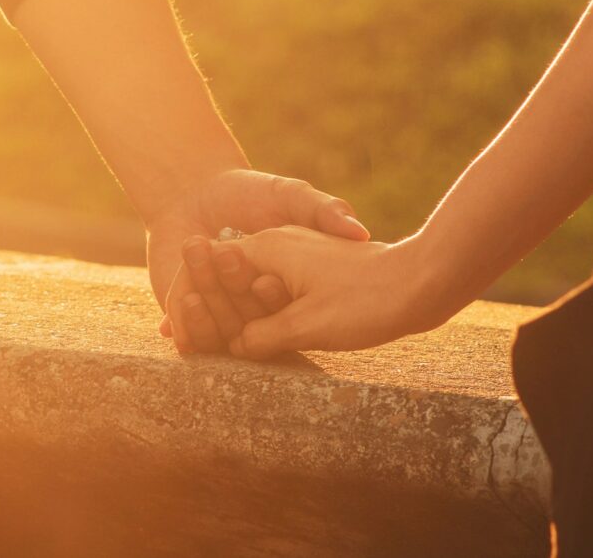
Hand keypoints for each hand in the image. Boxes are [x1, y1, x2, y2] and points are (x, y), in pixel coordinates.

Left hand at [146, 169, 369, 349]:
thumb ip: (325, 210)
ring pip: (219, 330)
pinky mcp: (192, 315)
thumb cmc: (250, 191)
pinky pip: (190, 335)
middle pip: (249, 319)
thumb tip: (360, 231)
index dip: (275, 298)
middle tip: (220, 275)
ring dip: (206, 321)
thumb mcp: (292, 196)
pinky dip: (182, 330)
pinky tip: (172, 322)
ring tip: (194, 297)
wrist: (194, 191)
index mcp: (283, 283)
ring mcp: (224, 311)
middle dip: (234, 305)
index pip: (282, 302)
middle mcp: (256, 304)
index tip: (265, 282)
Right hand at [176, 227, 446, 359]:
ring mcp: (297, 255)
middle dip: (205, 303)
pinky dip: (260, 309)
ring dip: (232, 309)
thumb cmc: (363, 302)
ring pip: (251, 283)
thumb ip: (262, 336)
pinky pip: (275, 290)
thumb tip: (236, 347)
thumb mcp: (305, 324)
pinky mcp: (315, 270)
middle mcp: (277, 245)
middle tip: (173, 331)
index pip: (213, 271)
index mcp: (266, 249)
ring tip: (207, 335)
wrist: (420, 282)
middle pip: (228, 276)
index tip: (172, 327)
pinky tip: (257, 334)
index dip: (194, 301)